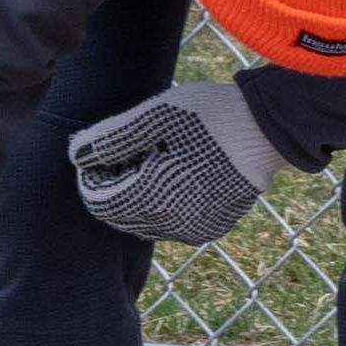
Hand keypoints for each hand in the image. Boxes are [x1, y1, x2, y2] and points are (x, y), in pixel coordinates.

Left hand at [69, 81, 289, 243]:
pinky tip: (175, 172)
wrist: (270, 129)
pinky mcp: (210, 229)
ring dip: (135, 196)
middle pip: (117, 214)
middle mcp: (171, 224)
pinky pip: (169, 224)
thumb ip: (110, 137)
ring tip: (154, 158)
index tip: (104, 149)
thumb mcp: (156, 115)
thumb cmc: (212, 115)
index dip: (92, 175)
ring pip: (141, 221)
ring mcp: (192, 230)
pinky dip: (161, 204)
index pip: (98, 201)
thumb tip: (74, 155)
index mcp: (153, 197)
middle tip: (132, 150)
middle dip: (113, 185)